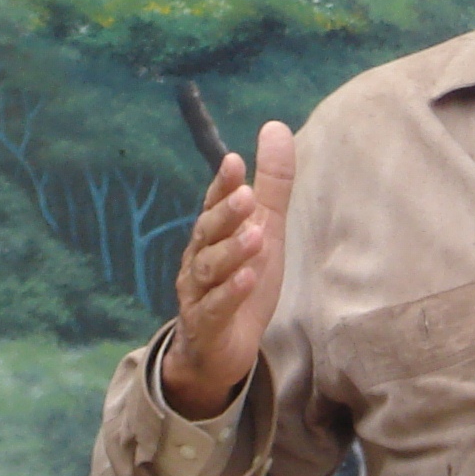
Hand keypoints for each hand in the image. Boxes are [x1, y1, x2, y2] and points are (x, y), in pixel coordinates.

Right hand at [162, 121, 295, 419]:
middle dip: (225, 214)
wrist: (220, 349)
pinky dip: (231, 293)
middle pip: (208, 232)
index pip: (215, 204)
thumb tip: (275, 126)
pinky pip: (215, 308)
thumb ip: (272, 183)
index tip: (234, 161)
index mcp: (213, 234)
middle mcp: (200, 258)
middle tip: (247, 195)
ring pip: (210, 269)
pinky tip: (248, 278)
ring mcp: (199, 293)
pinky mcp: (207, 326)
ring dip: (231, 252)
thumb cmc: (242, 278)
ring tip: (256, 236)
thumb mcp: (265, 228)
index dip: (223, 184)